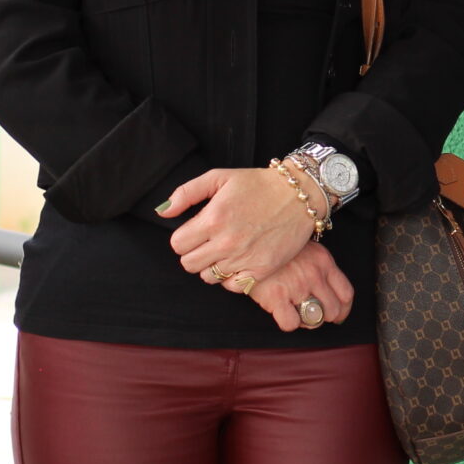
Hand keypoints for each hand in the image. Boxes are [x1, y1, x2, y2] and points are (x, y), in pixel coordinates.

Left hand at [163, 168, 314, 287]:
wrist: (300, 194)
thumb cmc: (259, 184)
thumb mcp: (220, 177)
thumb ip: (186, 193)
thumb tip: (164, 213)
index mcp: (213, 219)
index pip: (177, 245)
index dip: (184, 238)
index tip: (197, 232)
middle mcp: (226, 242)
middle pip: (189, 264)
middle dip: (195, 253)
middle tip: (210, 242)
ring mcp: (245, 257)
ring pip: (209, 277)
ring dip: (214, 266)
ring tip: (227, 251)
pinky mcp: (262, 268)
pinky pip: (233, 287)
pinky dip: (232, 278)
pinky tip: (239, 262)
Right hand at [242, 242, 356, 333]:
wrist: (249, 241)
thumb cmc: (278, 247)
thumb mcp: (307, 249)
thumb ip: (321, 268)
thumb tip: (330, 293)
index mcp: (324, 262)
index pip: (346, 294)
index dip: (344, 310)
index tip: (339, 316)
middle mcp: (314, 275)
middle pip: (333, 310)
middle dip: (324, 317)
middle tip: (312, 315)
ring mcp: (296, 286)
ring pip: (314, 319)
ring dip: (306, 322)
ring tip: (296, 314)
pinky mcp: (276, 296)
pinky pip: (291, 323)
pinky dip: (288, 323)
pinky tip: (282, 313)